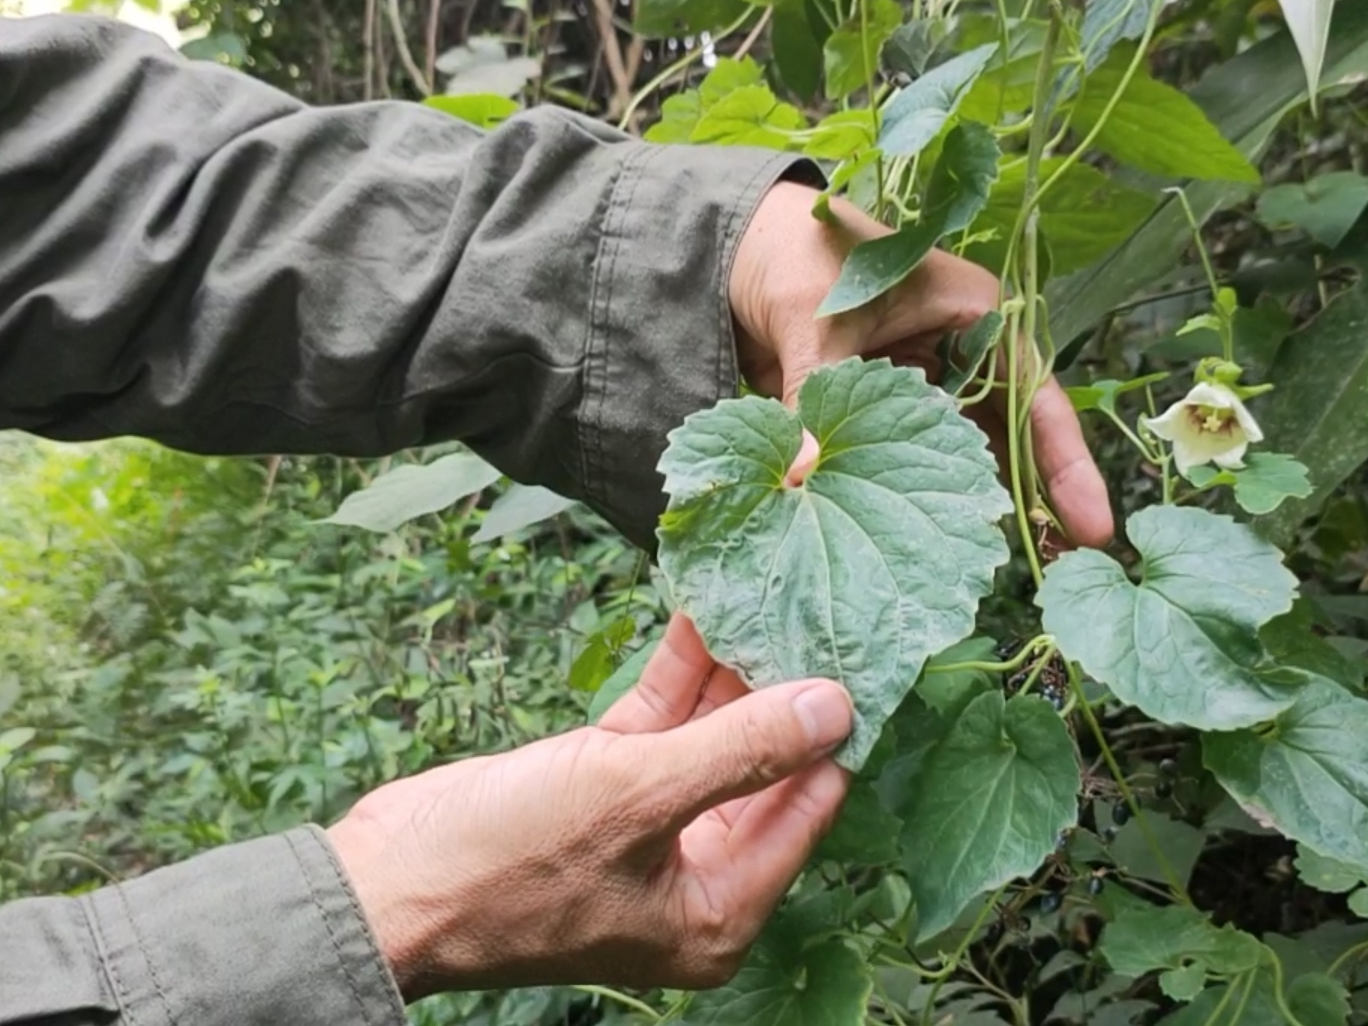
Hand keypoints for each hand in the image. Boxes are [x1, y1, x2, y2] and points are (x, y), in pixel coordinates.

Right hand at [325, 614, 851, 999]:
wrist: (381, 885)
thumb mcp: (636, 798)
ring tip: (772, 583)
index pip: (811, 804)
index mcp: (722, 907)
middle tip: (821, 601)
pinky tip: (706, 605)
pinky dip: (682, 668)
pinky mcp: (606, 782)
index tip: (863, 650)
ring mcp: (650, 822)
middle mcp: (697, 870)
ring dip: (735, 664)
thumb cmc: (506, 866)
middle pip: (767, 763)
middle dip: (788, 686)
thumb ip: (741, 751)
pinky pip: (663, 719)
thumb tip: (837, 706)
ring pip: (714, 731)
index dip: (836, 729)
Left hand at [729, 182, 1113, 547]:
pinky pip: (920, 459)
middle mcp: (962, 351)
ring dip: (985, 505)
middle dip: (1040, 499)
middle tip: (1070, 563)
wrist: (742, 245)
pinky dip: (929, 497)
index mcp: (973, 313)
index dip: (1065, 465)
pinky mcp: (887, 410)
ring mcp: (927, 383)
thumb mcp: (815, 324)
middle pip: (1016, 435)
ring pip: (973, 454)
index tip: (1093, 525)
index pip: (1034, 396)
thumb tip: (799, 480)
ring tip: (1022, 569)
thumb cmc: (798, 255)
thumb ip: (811, 400)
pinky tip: (941, 544)